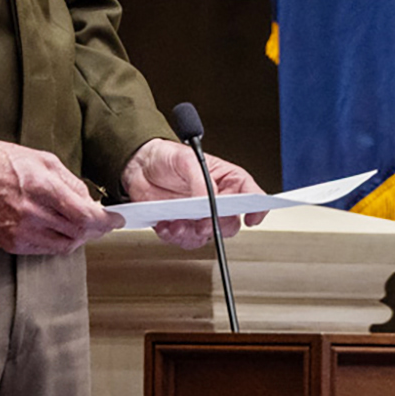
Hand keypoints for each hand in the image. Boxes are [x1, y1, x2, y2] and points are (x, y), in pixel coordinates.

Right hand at [0, 135, 111, 254]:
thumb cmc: (2, 161)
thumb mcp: (44, 160)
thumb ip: (71, 183)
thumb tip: (90, 202)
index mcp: (42, 188)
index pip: (85, 216)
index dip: (106, 222)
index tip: (116, 220)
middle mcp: (31, 213)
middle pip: (78, 234)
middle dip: (95, 230)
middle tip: (101, 223)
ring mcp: (20, 232)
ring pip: (64, 246)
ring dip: (78, 237)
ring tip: (79, 224)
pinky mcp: (11, 243)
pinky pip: (44, 249)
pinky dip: (56, 241)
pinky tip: (56, 227)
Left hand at [122, 139, 261, 250]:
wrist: (138, 165)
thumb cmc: (166, 156)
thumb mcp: (185, 160)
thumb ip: (200, 180)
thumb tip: (208, 200)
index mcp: (225, 179)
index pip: (250, 194)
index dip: (256, 208)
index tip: (251, 219)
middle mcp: (215, 199)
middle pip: (230, 222)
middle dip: (216, 226)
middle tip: (202, 222)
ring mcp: (198, 214)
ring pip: (207, 236)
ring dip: (192, 234)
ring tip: (176, 223)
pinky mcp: (182, 224)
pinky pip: (186, 240)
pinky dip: (175, 237)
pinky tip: (166, 225)